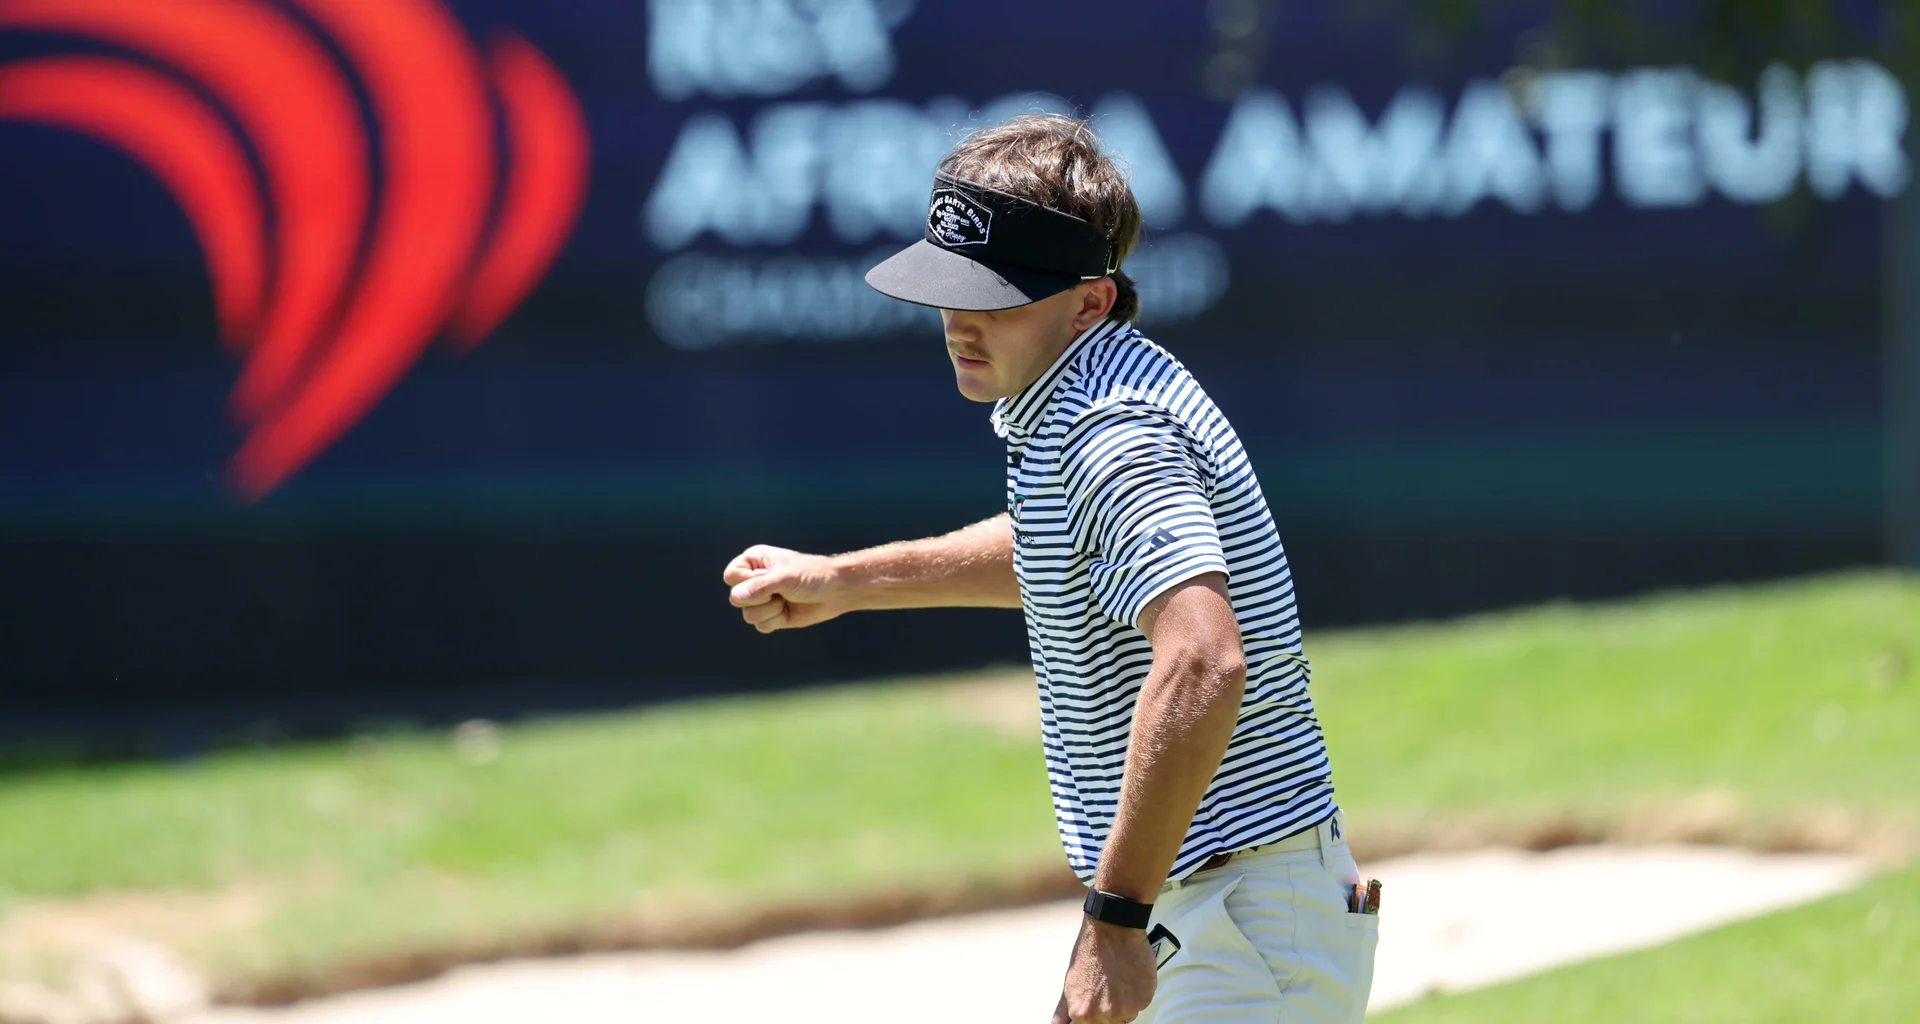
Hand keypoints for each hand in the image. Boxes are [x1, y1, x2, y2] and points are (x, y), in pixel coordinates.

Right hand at [722, 545, 852, 631]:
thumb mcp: (785, 577)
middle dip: (761, 599)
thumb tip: (735, 598)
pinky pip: (760, 626)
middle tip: (781, 591)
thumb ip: (759, 587)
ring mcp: (761, 599)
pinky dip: (776, 621)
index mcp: (753, 561)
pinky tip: (788, 611)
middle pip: (736, 598)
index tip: (768, 577)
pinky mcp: (770, 615)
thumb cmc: (812, 575)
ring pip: (748, 615)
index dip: (747, 581)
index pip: (731, 576)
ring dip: (770, 611)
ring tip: (786, 600)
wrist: (836, 591)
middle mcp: (753, 580)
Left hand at [1052, 917, 1156, 1023]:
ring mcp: (1126, 1010)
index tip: (1096, 1006)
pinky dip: (1137, 995)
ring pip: (1127, 1015)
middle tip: (1107, 990)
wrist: (1113, 931)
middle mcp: (1105, 1016)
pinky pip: (1140, 1005)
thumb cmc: (1090, 953)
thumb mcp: (1070, 982)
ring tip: (1118, 981)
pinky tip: (1129, 977)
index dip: (1093, 1016)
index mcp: (1083, 1014)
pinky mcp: (1143, 1000)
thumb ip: (1064, 1009)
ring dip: (1124, 1004)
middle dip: (1108, 1011)